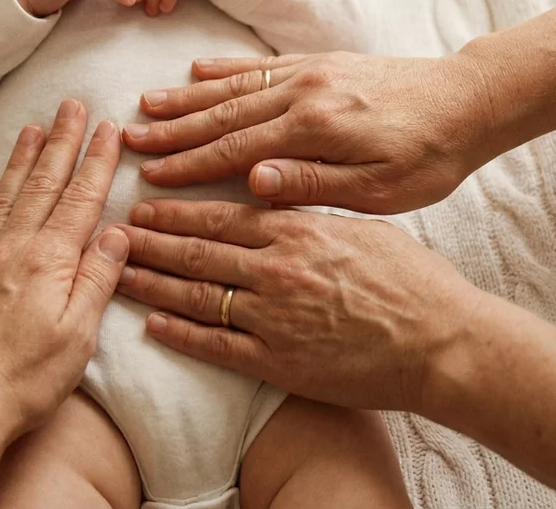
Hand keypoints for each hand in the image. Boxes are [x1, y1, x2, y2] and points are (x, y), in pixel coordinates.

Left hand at [0, 100, 126, 441]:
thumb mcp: (78, 335)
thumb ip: (98, 278)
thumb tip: (116, 231)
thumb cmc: (21, 380)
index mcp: (50, 260)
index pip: (81, 198)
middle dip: (61, 142)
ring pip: (8, 195)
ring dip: (24, 159)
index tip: (109, 127)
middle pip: (44, 184)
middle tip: (71, 105)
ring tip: (33, 128)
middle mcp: (13, 249)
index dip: (97, 160)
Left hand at [116, 199, 486, 410]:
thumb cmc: (412, 281)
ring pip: (197, 296)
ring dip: (152, 284)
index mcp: (297, 232)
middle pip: (197, 253)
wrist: (443, 341)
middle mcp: (277, 270)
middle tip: (112, 234)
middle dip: (149, 243)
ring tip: (117, 274)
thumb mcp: (360, 227)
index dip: (174, 212)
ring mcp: (275, 318)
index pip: (219, 217)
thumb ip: (309, 211)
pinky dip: (181, 335)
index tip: (142, 206)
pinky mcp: (280, 362)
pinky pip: (217, 347)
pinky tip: (152, 325)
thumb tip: (272, 193)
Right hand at [122, 52, 500, 213]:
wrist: (471, 100)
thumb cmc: (431, 156)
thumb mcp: (380, 189)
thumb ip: (313, 183)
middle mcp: (305, 93)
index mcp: (315, 129)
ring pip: (235, 86)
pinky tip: (197, 72)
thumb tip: (252, 181)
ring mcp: (311, 73)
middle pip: (223, 114)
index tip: (149, 175)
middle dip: (173, 130)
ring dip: (187, 98)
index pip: (235, 149)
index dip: (189, 165)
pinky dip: (225, 70)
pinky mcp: (322, 63)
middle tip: (128, 140)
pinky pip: (261, 66)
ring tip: (146, 105)